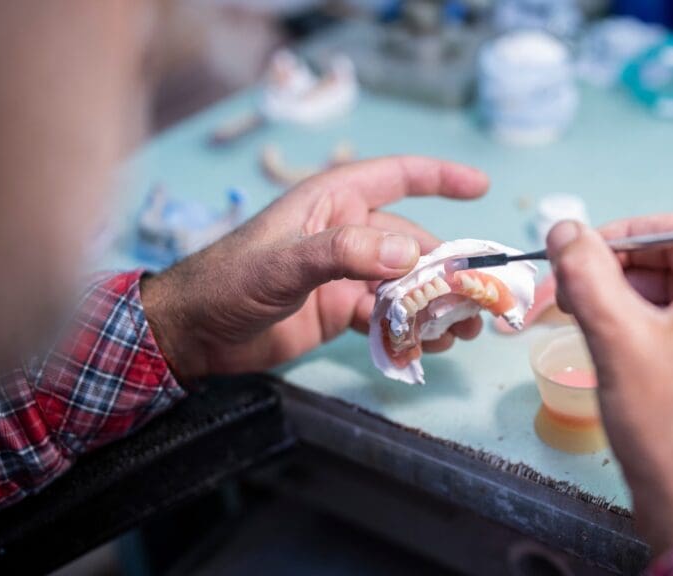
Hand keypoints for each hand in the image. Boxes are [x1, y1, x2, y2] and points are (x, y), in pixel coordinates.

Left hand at [142, 156, 487, 379]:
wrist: (193, 334)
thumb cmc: (228, 280)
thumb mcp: (285, 262)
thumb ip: (345, 253)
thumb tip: (411, 254)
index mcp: (332, 202)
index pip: (396, 177)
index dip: (440, 177)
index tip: (480, 187)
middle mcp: (346, 233)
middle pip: (412, 242)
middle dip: (448, 268)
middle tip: (478, 296)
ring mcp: (345, 274)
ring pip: (405, 284)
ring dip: (434, 304)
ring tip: (463, 329)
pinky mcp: (340, 310)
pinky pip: (387, 315)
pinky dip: (410, 329)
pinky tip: (429, 345)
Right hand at [546, 216, 672, 554]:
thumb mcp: (619, 336)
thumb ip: (588, 272)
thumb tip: (566, 229)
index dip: (614, 240)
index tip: (570, 255)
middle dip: (618, 278)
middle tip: (567, 298)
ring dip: (631, 307)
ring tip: (586, 328)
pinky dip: (654, 333)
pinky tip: (619, 352)